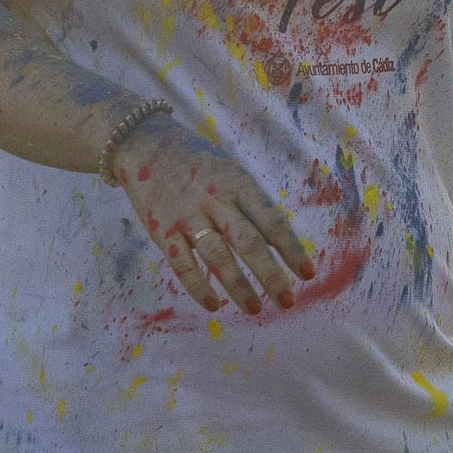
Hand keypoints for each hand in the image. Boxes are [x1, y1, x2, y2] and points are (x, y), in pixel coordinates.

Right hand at [108, 111, 315, 315]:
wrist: (145, 143)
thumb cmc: (198, 164)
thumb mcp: (230, 172)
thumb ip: (251, 204)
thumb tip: (280, 243)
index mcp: (238, 184)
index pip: (271, 220)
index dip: (291, 249)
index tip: (307, 274)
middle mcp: (215, 199)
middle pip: (248, 242)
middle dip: (270, 274)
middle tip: (286, 301)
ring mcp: (187, 216)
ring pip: (217, 256)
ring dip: (238, 286)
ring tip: (255, 309)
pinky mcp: (162, 230)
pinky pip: (182, 264)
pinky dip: (198, 286)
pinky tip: (214, 305)